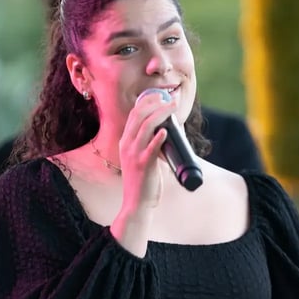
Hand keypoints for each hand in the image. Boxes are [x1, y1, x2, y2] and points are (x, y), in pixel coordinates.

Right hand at [117, 90, 176, 209]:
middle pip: (139, 116)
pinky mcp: (143, 165)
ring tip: (173, 108)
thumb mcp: (141, 158)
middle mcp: (127, 145)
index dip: (148, 101)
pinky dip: (158, 138)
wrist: (137, 203)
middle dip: (156, 103)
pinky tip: (166, 131)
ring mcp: (134, 154)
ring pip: (145, 127)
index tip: (162, 96)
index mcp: (125, 141)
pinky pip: (151, 148)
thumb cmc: (143, 181)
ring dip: (161, 114)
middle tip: (171, 100)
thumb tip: (167, 132)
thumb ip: (150, 144)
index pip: (134, 114)